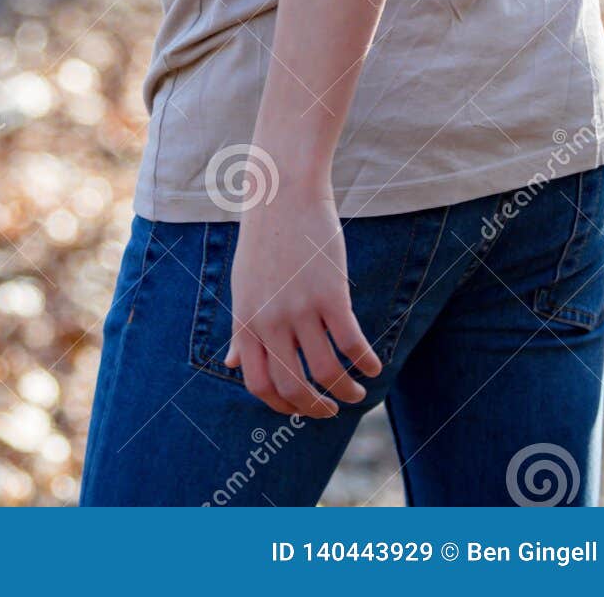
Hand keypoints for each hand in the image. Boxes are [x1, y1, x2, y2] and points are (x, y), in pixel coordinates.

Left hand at [224, 181, 382, 417]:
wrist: (283, 193)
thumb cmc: (264, 240)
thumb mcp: (242, 286)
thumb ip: (241, 329)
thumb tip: (231, 364)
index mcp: (245, 320)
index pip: (259, 384)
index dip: (282, 406)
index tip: (301, 408)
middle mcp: (270, 320)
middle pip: (294, 387)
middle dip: (316, 408)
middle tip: (332, 410)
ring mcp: (300, 308)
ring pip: (327, 372)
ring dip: (347, 391)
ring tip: (358, 391)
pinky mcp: (330, 294)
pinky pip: (352, 345)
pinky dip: (366, 363)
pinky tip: (373, 366)